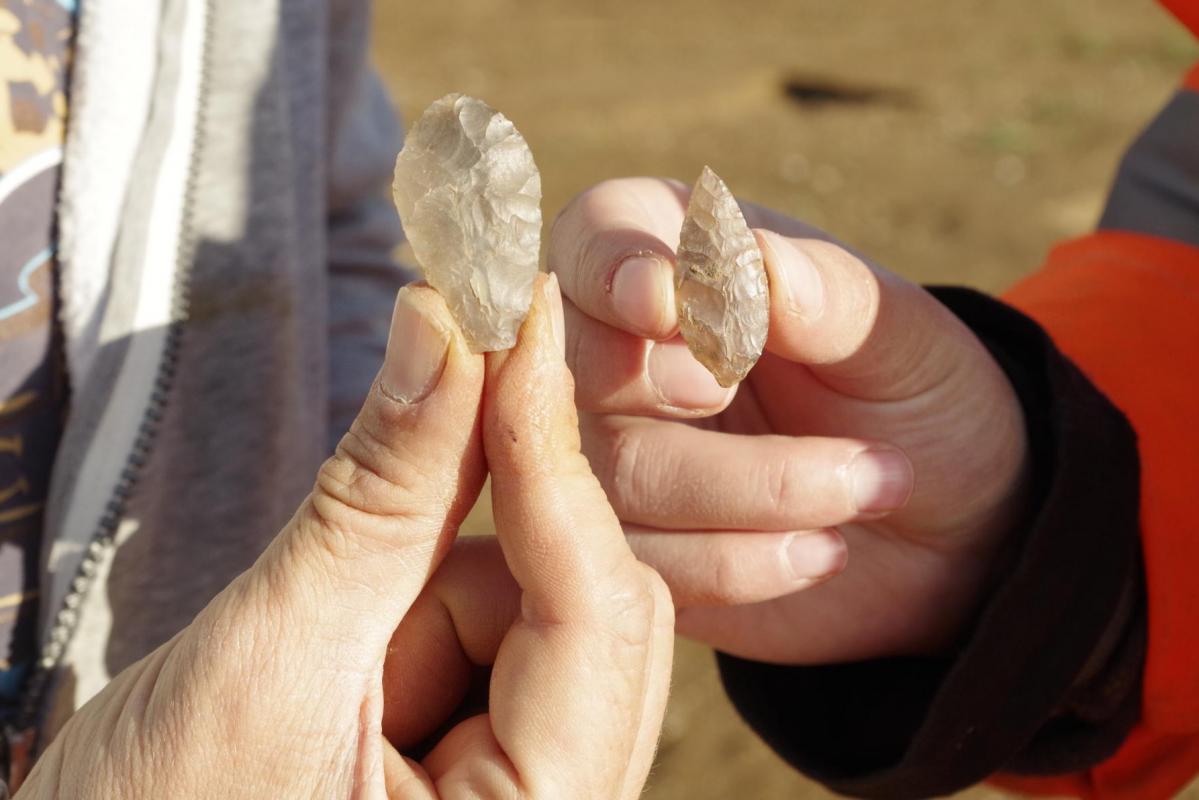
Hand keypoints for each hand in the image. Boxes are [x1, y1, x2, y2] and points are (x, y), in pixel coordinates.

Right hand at [18, 277, 672, 798]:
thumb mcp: (273, 656)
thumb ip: (382, 495)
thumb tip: (447, 326)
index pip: (602, 612)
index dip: (551, 457)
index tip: (515, 321)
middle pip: (595, 613)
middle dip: (472, 561)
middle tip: (369, 538)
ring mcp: (530, 790)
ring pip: (546, 620)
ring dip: (435, 604)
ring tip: (323, 668)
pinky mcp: (491, 766)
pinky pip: (504, 647)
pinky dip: (430, 618)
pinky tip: (349, 663)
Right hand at [549, 178, 1029, 662]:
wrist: (946, 524)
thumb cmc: (915, 395)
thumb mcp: (902, 336)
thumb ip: (827, 295)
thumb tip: (758, 261)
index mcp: (674, 262)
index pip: (592, 239)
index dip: (610, 271)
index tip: (667, 306)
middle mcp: (620, 355)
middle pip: (571, 368)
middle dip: (666, 393)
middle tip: (741, 394)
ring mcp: (614, 458)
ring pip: (605, 477)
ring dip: (740, 490)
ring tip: (863, 488)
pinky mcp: (630, 549)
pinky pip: (635, 563)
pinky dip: (729, 564)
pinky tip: (818, 553)